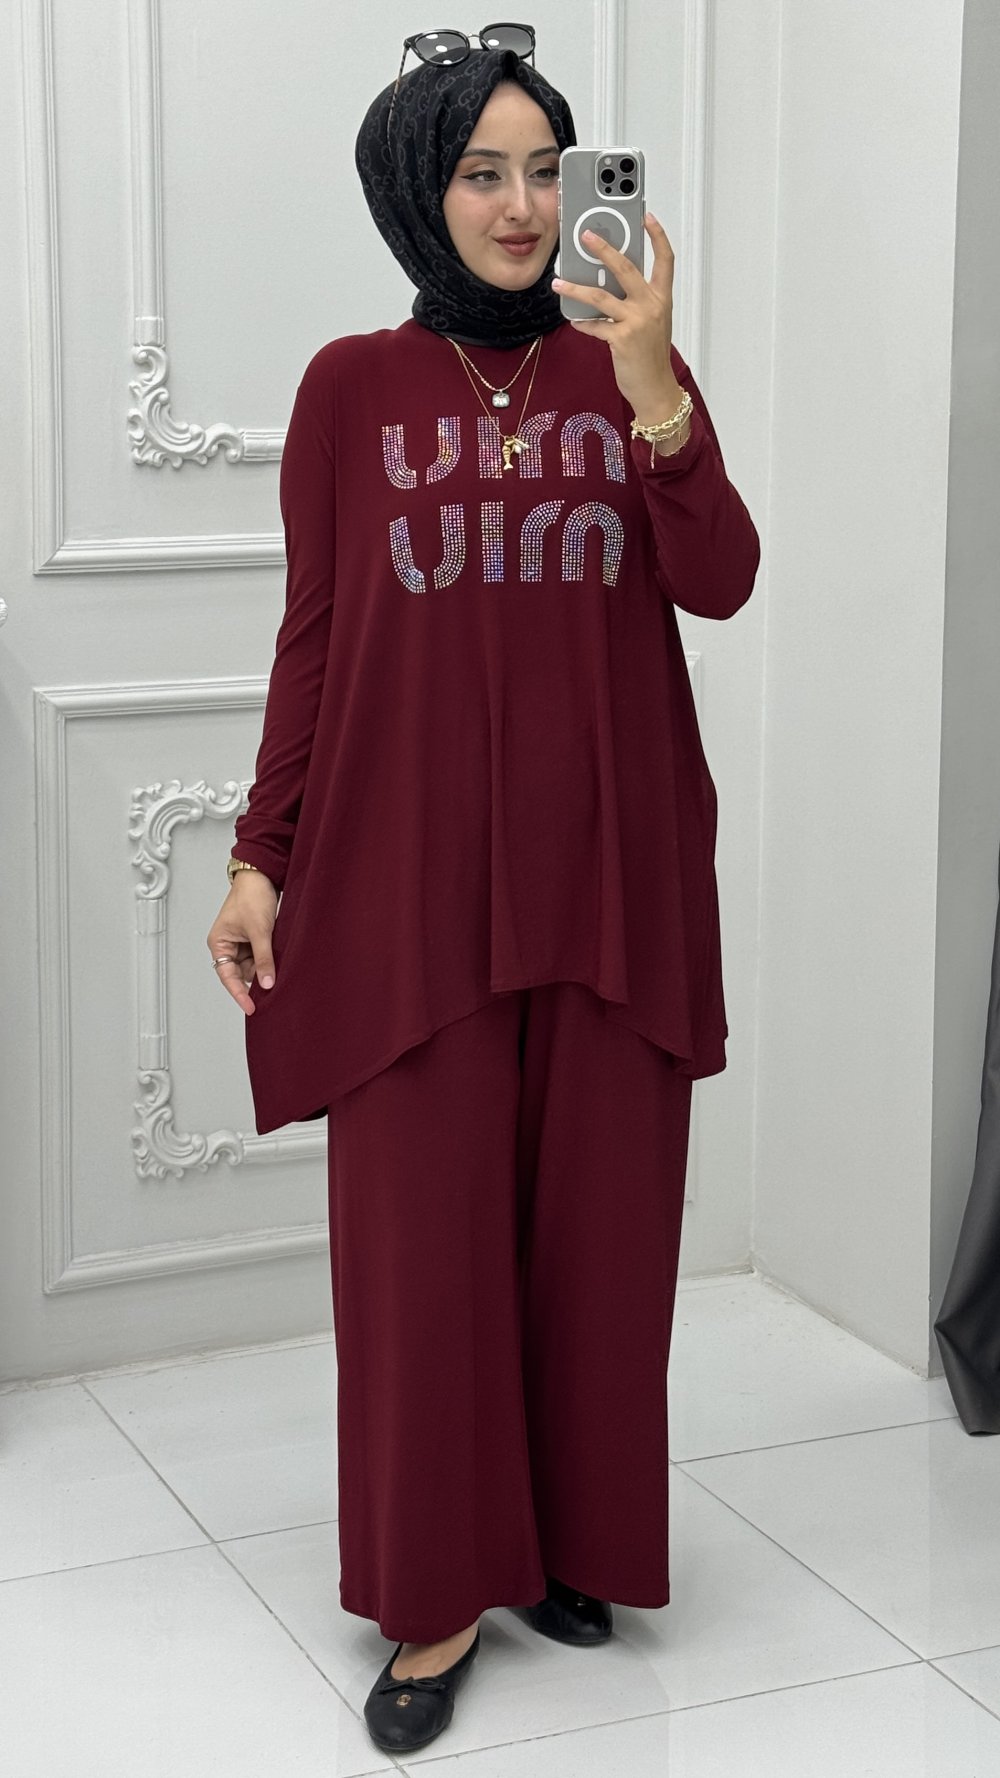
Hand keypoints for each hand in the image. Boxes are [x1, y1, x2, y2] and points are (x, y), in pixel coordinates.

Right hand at [206, 871, 277, 1014]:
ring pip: (252, 966)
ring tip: (277, 970)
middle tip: (271, 993)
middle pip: (240, 973)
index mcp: (219, 943)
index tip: (251, 1008)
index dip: (239, 994)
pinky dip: (269, 960)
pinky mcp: (254, 938)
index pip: (227, 976)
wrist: (262, 875)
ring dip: (264, 969)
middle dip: (255, 981)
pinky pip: (260, 956)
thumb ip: (264, 959)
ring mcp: (241, 942)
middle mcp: (227, 944)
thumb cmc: (252, 896)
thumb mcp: (260, 931)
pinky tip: (278, 962)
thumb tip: (267, 983)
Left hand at [551, 211, 679, 416]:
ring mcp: (637, 322)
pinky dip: (582, 323)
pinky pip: (595, 325)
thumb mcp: (652, 322)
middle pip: (626, 268)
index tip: (647, 217)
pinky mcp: (622, 339)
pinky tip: (574, 321)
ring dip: (576, 288)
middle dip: (604, 248)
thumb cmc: (651, 356)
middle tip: (586, 235)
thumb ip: (636, 301)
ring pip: (601, 296)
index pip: (665, 260)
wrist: (655, 388)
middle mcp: (651, 306)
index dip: (657, 236)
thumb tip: (609, 284)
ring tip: (559, 282)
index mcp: (662, 298)